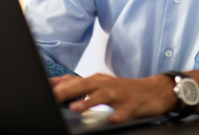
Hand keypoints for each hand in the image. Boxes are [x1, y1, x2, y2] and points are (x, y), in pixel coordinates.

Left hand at [50, 73, 177, 122]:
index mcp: (97, 81)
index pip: (74, 80)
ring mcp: (120, 94)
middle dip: (68, 91)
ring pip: (103, 96)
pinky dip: (119, 114)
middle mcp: (107, 84)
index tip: (43, 88)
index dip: (58, 84)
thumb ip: (80, 86)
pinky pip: (126, 110)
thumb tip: (56, 86)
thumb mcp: (101, 85)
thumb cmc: (125, 90)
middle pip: (85, 85)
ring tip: (76, 108)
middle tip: (53, 97)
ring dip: (89, 101)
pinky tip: (112, 118)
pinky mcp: (134, 104)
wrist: (155, 90)